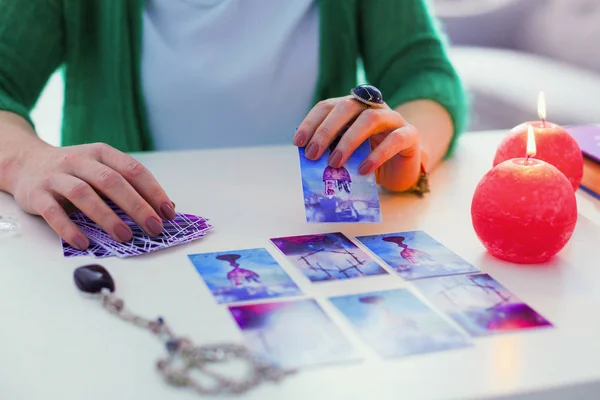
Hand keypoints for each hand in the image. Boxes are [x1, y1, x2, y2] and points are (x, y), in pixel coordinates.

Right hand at [11, 142, 174, 249]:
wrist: (26, 164)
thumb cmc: (75, 172)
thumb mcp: (102, 170)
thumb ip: (129, 186)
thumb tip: (165, 209)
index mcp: (102, 153)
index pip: (133, 170)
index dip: (153, 192)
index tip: (168, 213)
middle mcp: (80, 161)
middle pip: (112, 182)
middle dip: (137, 206)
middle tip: (153, 227)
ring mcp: (57, 176)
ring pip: (84, 194)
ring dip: (107, 217)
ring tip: (125, 236)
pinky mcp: (38, 194)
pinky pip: (53, 212)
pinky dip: (69, 229)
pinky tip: (84, 243)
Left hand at [293, 96, 421, 190]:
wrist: (400, 170)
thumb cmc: (368, 160)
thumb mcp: (346, 155)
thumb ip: (331, 151)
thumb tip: (308, 158)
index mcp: (354, 108)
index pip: (328, 106)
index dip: (312, 122)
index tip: (298, 142)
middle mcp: (373, 107)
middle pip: (348, 107)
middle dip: (326, 130)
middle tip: (313, 154)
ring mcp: (394, 119)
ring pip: (370, 119)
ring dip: (348, 141)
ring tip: (335, 163)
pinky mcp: (410, 135)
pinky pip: (395, 140)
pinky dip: (377, 155)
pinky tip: (363, 169)